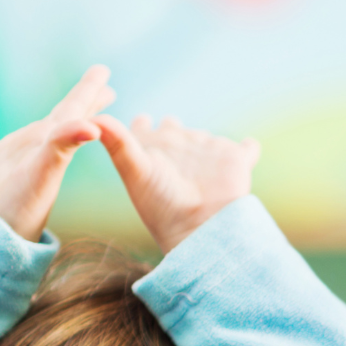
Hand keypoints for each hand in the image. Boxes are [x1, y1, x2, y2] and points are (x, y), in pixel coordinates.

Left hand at [0, 66, 113, 241]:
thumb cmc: (10, 215)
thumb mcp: (40, 176)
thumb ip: (61, 143)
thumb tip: (88, 126)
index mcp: (35, 144)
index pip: (66, 113)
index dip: (86, 94)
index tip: (103, 72)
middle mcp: (15, 146)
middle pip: (53, 120)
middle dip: (78, 105)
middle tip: (103, 88)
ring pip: (29, 136)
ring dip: (51, 126)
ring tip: (66, 120)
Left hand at [96, 114, 258, 253]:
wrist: (200, 228)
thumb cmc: (163, 206)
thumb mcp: (135, 170)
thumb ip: (118, 141)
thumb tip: (96, 118)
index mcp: (153, 150)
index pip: (142, 128)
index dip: (140, 124)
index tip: (139, 121)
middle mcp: (181, 149)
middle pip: (175, 129)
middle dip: (173, 126)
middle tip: (170, 125)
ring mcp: (209, 153)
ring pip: (206, 137)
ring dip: (205, 138)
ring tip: (202, 143)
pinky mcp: (237, 160)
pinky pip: (248, 149)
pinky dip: (249, 147)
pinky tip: (247, 147)